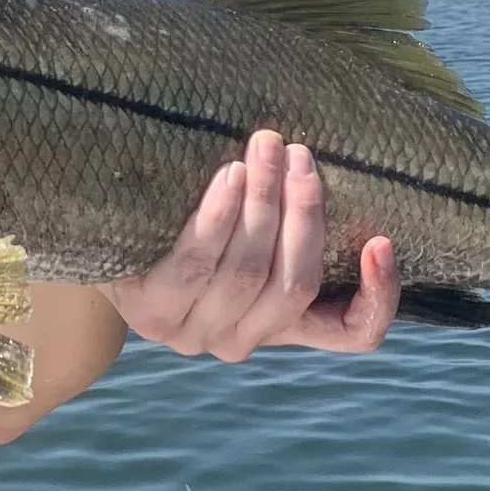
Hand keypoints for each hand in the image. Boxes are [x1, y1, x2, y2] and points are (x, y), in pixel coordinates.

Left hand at [106, 129, 399, 361]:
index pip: (353, 335)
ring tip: (268, 148)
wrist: (108, 247)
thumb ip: (290, 224)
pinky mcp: (150, 314)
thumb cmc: (193, 230)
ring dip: (264, 203)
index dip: (378, 296)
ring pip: (247, 271)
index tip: (381, 240)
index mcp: (281, 329)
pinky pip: (194, 264)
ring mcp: (193, 335)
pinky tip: (230, 175)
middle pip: (293, 285)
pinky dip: (219, 217)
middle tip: (302, 154)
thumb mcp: (251, 234)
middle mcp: (241, 343)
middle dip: (303, 213)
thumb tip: (334, 167)